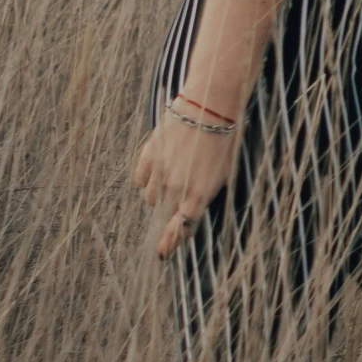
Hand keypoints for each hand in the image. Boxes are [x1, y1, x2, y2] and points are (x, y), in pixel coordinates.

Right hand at [132, 114, 238, 258]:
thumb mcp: (221, 174)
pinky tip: (158, 165)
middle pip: (164, 212)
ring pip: (149, 197)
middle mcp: (178, 187)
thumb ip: (202, 195)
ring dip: (157, 192)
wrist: (209, 107)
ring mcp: (161, 173)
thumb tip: (187, 210)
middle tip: (176, 192)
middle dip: (169, 208)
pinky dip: (146, 178)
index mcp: (200, 194)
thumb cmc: (222, 140)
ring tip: (171, 173)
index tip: (162, 253)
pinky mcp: (149, 156)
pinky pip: (139, 179)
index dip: (170, 242)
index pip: (181, 228)